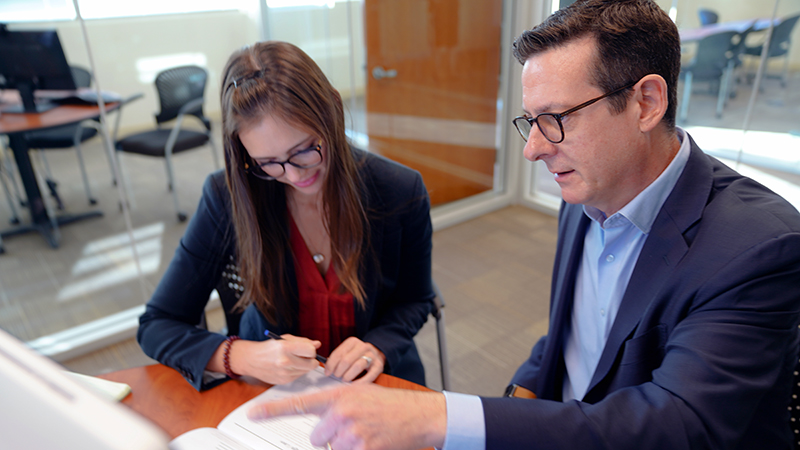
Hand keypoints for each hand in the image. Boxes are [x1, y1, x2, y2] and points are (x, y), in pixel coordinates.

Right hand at [233, 334, 320, 384]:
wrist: (251, 360)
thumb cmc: (268, 347)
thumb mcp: (285, 339)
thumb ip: (303, 341)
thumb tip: (318, 344)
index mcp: (285, 347)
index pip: (311, 351)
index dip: (311, 350)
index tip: (307, 349)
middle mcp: (285, 361)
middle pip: (312, 364)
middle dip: (310, 359)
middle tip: (303, 356)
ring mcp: (284, 373)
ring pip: (306, 371)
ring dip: (304, 366)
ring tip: (293, 360)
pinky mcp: (283, 381)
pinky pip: (299, 376)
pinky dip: (297, 371)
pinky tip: (288, 367)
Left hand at [247, 383, 446, 449]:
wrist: (420, 414)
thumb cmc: (391, 405)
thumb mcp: (361, 394)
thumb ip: (337, 405)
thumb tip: (319, 423)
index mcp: (339, 395)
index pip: (300, 403)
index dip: (273, 411)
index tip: (253, 415)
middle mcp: (342, 412)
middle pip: (317, 437)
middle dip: (330, 437)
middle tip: (353, 428)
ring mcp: (352, 432)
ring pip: (333, 448)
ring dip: (347, 446)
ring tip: (368, 434)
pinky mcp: (363, 448)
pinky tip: (373, 442)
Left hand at [324, 337, 384, 382]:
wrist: (377, 353)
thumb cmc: (357, 355)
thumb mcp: (347, 351)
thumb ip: (338, 358)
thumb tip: (327, 368)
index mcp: (352, 342)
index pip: (338, 353)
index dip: (330, 365)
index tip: (327, 372)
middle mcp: (363, 346)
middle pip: (346, 360)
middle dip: (338, 371)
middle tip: (336, 376)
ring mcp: (372, 356)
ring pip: (357, 366)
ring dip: (348, 376)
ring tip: (344, 379)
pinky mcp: (379, 365)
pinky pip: (369, 375)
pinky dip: (361, 382)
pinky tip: (354, 384)